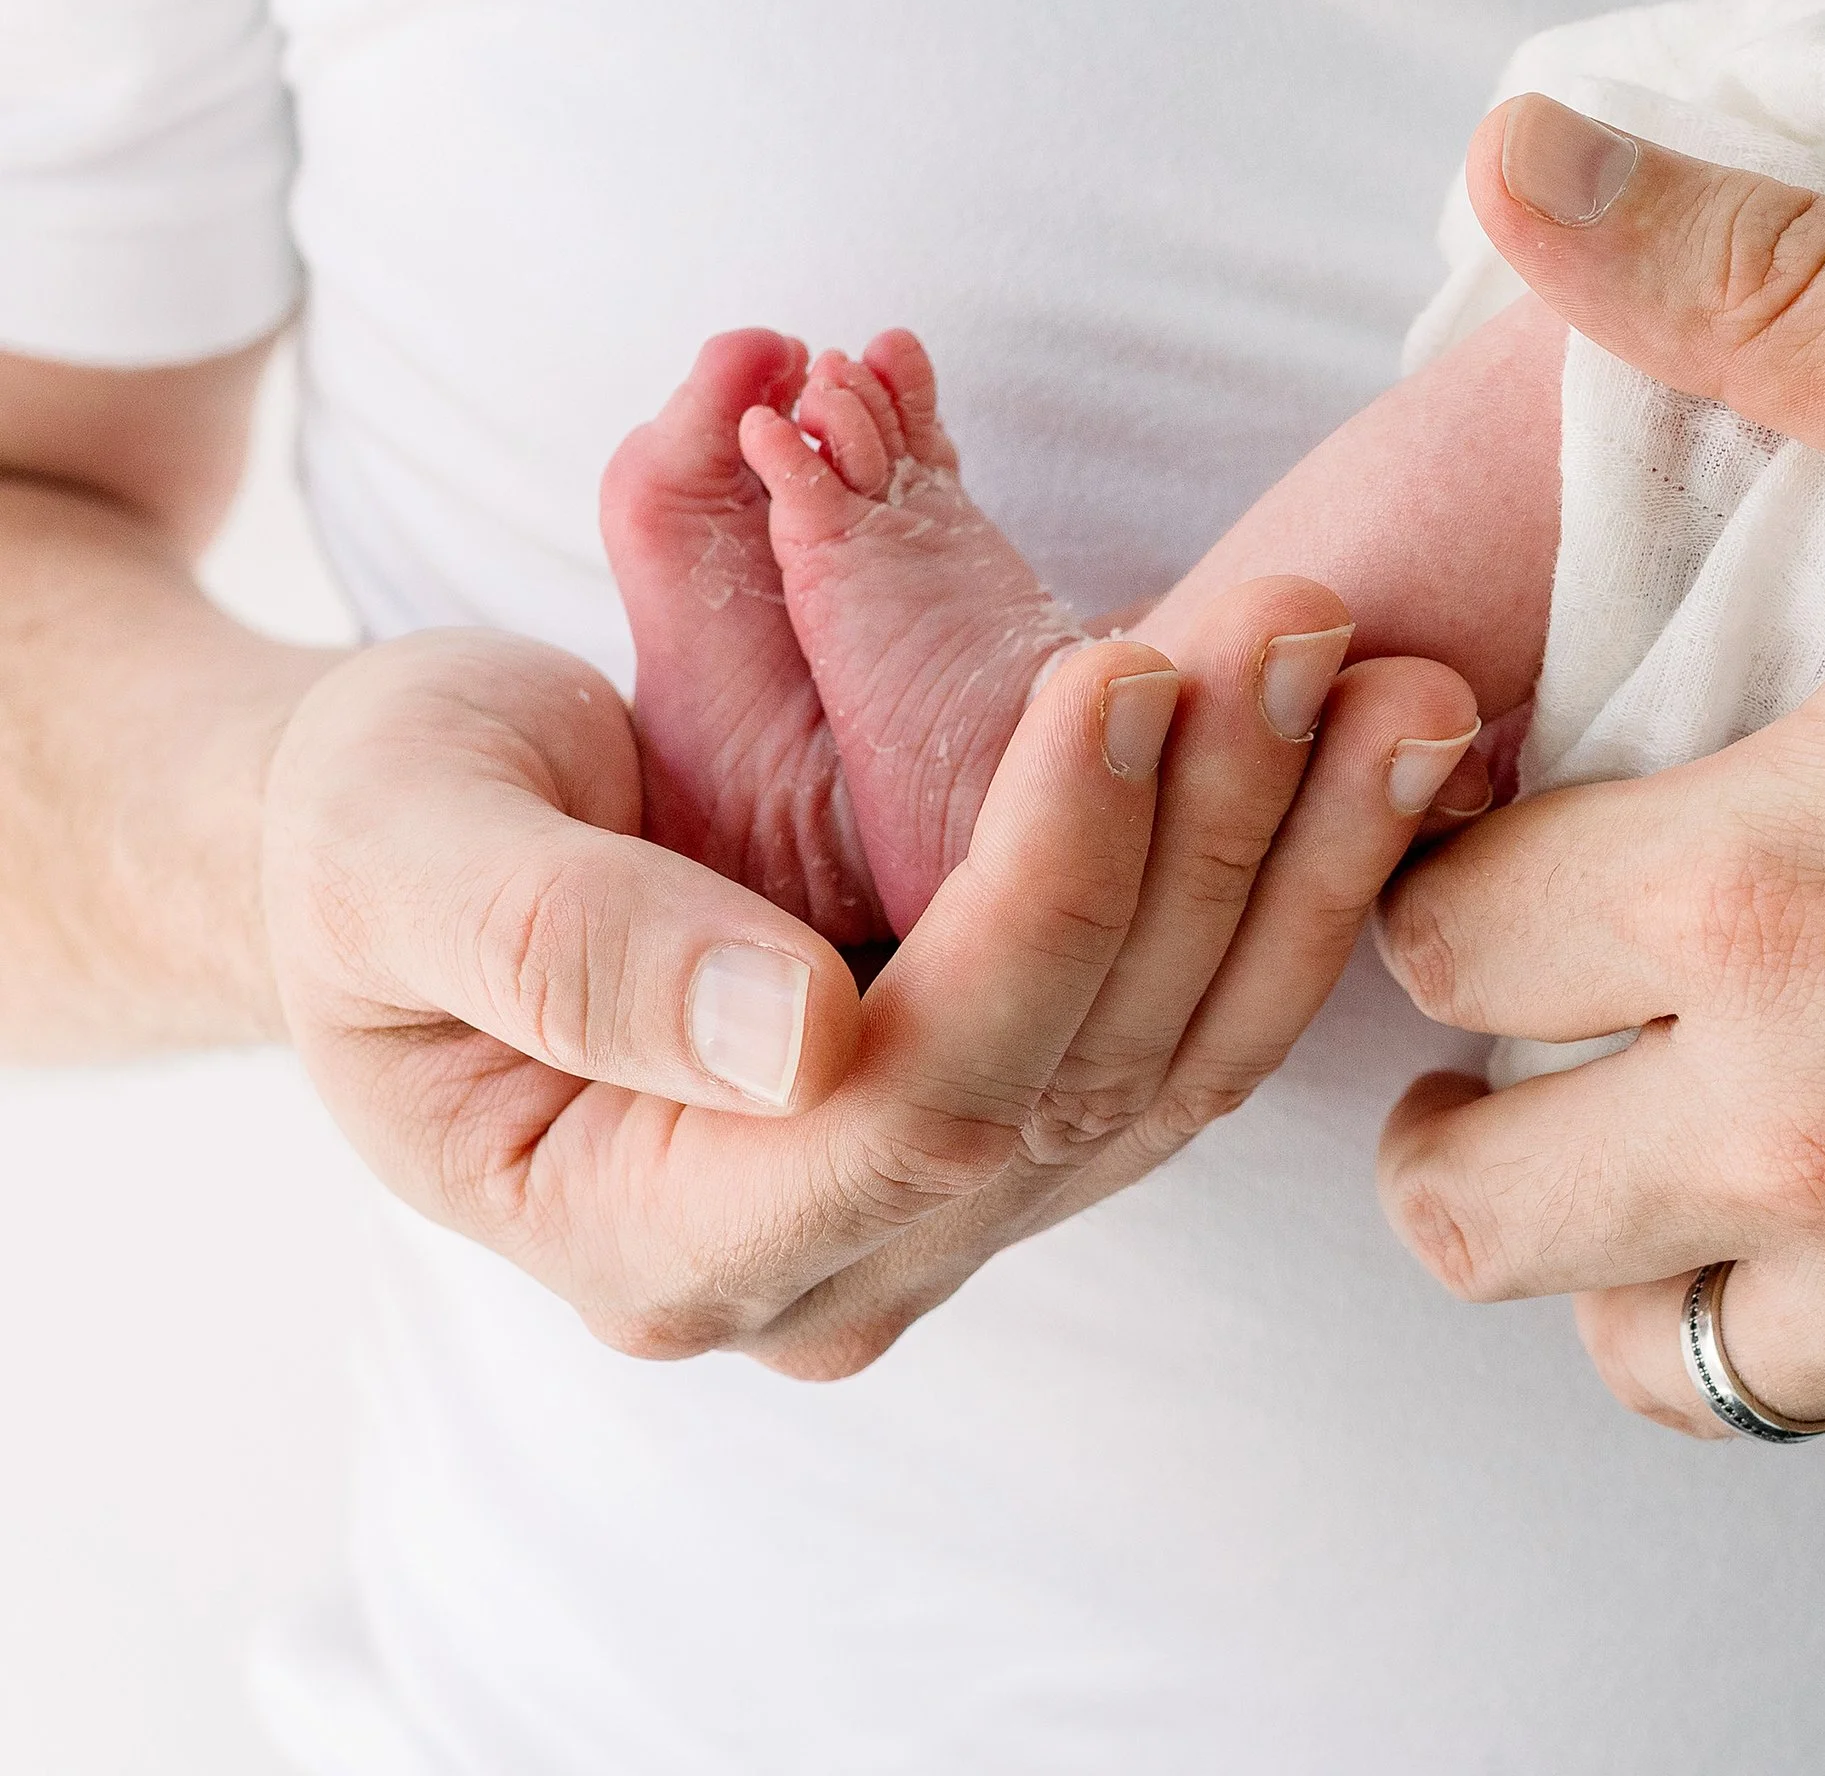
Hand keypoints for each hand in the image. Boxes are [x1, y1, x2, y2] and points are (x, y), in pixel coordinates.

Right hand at [264, 585, 1475, 1375]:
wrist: (402, 852)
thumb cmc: (367, 838)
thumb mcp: (393, 860)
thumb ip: (565, 952)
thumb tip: (801, 1034)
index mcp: (657, 1239)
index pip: (915, 1096)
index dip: (1044, 889)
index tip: (1122, 675)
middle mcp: (830, 1259)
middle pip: (1084, 1077)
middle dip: (1213, 844)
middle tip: (1300, 626)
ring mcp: (935, 1206)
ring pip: (1176, 1060)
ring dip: (1299, 863)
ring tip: (1397, 680)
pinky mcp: (1005, 1113)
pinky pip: (1184, 1017)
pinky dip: (1283, 880)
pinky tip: (1369, 748)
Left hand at [1372, 94, 1824, 1486]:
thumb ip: (1768, 288)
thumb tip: (1526, 161)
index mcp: (1760, 893)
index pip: (1436, 941)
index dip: (1442, 882)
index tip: (1505, 846)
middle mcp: (1814, 1134)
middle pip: (1469, 1203)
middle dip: (1463, 1110)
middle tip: (1530, 1030)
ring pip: (1648, 1350)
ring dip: (1634, 1244)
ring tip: (1690, 1132)